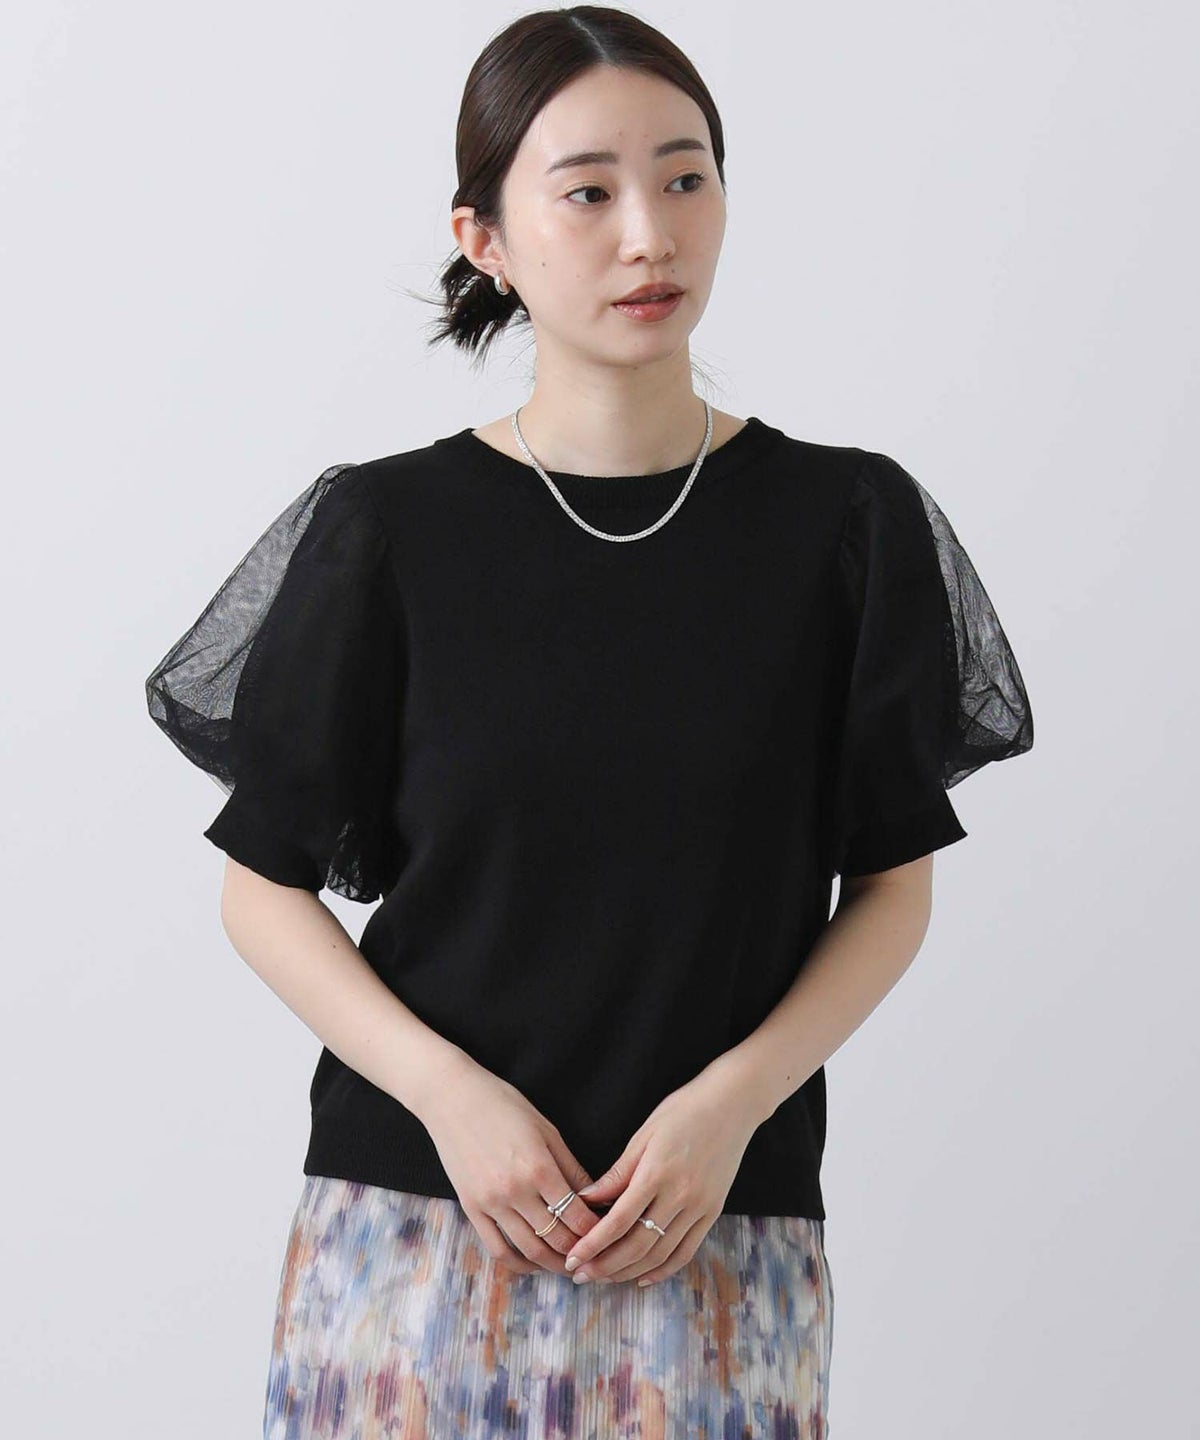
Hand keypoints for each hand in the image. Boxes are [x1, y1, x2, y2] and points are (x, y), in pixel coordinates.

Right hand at [418, 1054, 605, 1277]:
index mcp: (539, 1168)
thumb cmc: (503, 1105)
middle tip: (595, 1255)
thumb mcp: (546, 1129)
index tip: (608, 1235)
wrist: (452, 1097)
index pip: (577, 1216)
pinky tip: (534, 1263)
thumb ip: (571, 1166)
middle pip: (556, 1239)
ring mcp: (490, 1203)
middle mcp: (515, 1191)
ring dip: (553, 1264)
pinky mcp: (471, 1208)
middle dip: (580, 1252)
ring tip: (570, 1266)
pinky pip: (497, 1249)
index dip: (597, 1231)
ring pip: (529, 1251)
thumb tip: (595, 1197)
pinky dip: (519, 1264)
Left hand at [563, 1063, 763, 1286]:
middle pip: (638, 1245)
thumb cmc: (683, 1111)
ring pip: (661, 1254)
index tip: (572, 1258)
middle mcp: (680, 1196)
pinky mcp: (713, 1212)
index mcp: (657, 1173)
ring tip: (605, 1278)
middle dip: (605, 1265)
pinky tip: (643, 1277)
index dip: (593, 1244)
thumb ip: (617, 1173)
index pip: (618, 1221)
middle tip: (581, 1275)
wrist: (732, 1104)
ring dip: (630, 1271)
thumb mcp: (644, 1134)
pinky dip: (664, 1270)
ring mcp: (700, 1207)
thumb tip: (586, 1200)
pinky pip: (687, 1251)